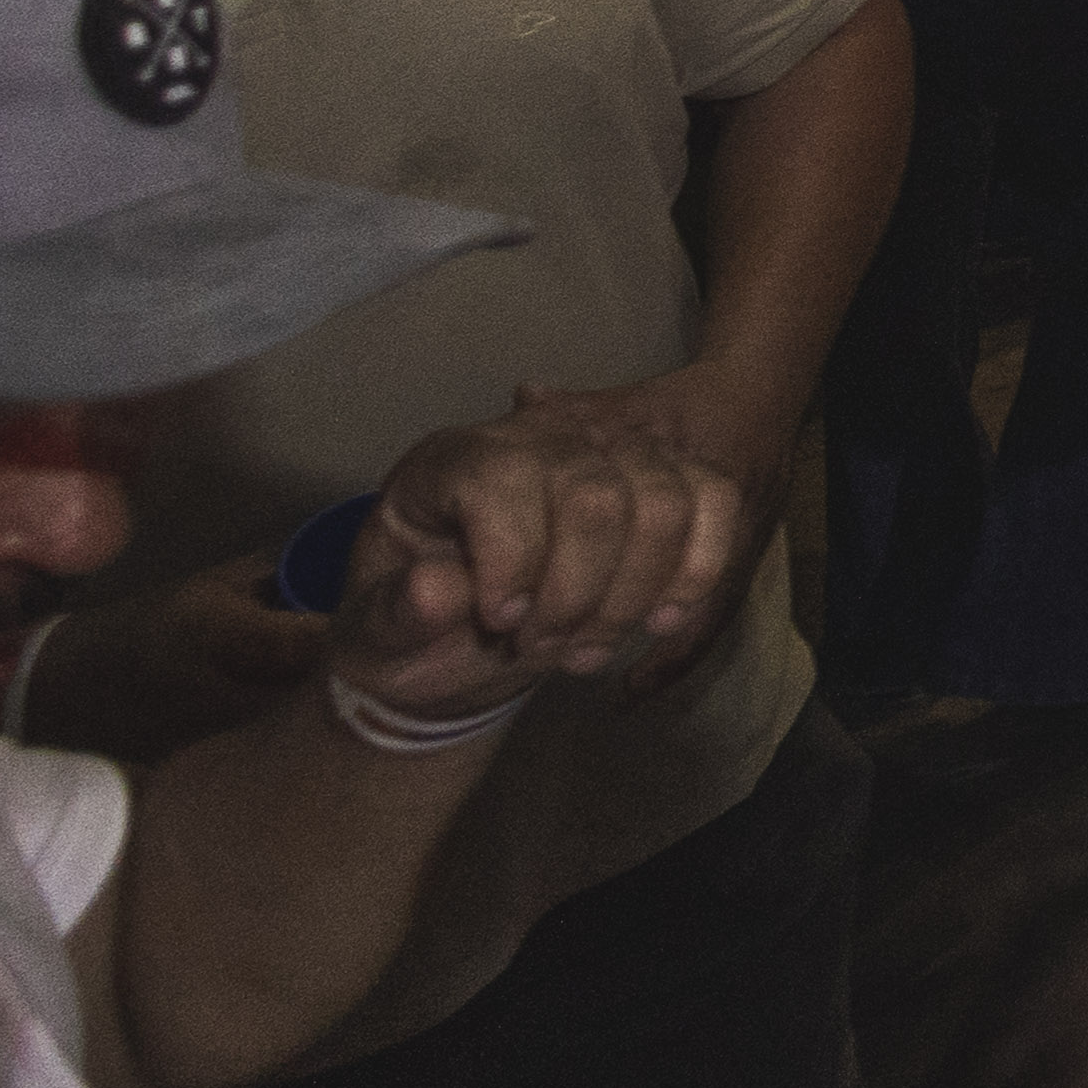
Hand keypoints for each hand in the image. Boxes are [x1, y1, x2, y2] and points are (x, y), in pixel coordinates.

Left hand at [336, 406, 755, 723]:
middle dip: (578, 591)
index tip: (499, 622)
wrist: (449, 647)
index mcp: (449, 462)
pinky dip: (698, 565)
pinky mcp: (654, 485)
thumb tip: (438, 591)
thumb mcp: (375, 635)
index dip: (513, 555)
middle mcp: (530, 440)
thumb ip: (397, 613)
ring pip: (662, 496)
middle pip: (595, 490)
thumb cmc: (408, 631)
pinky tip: (661, 617)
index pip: (503, 475)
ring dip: (633, 592)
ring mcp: (600, 456)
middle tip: (543, 648)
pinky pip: (712, 497)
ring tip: (588, 647)